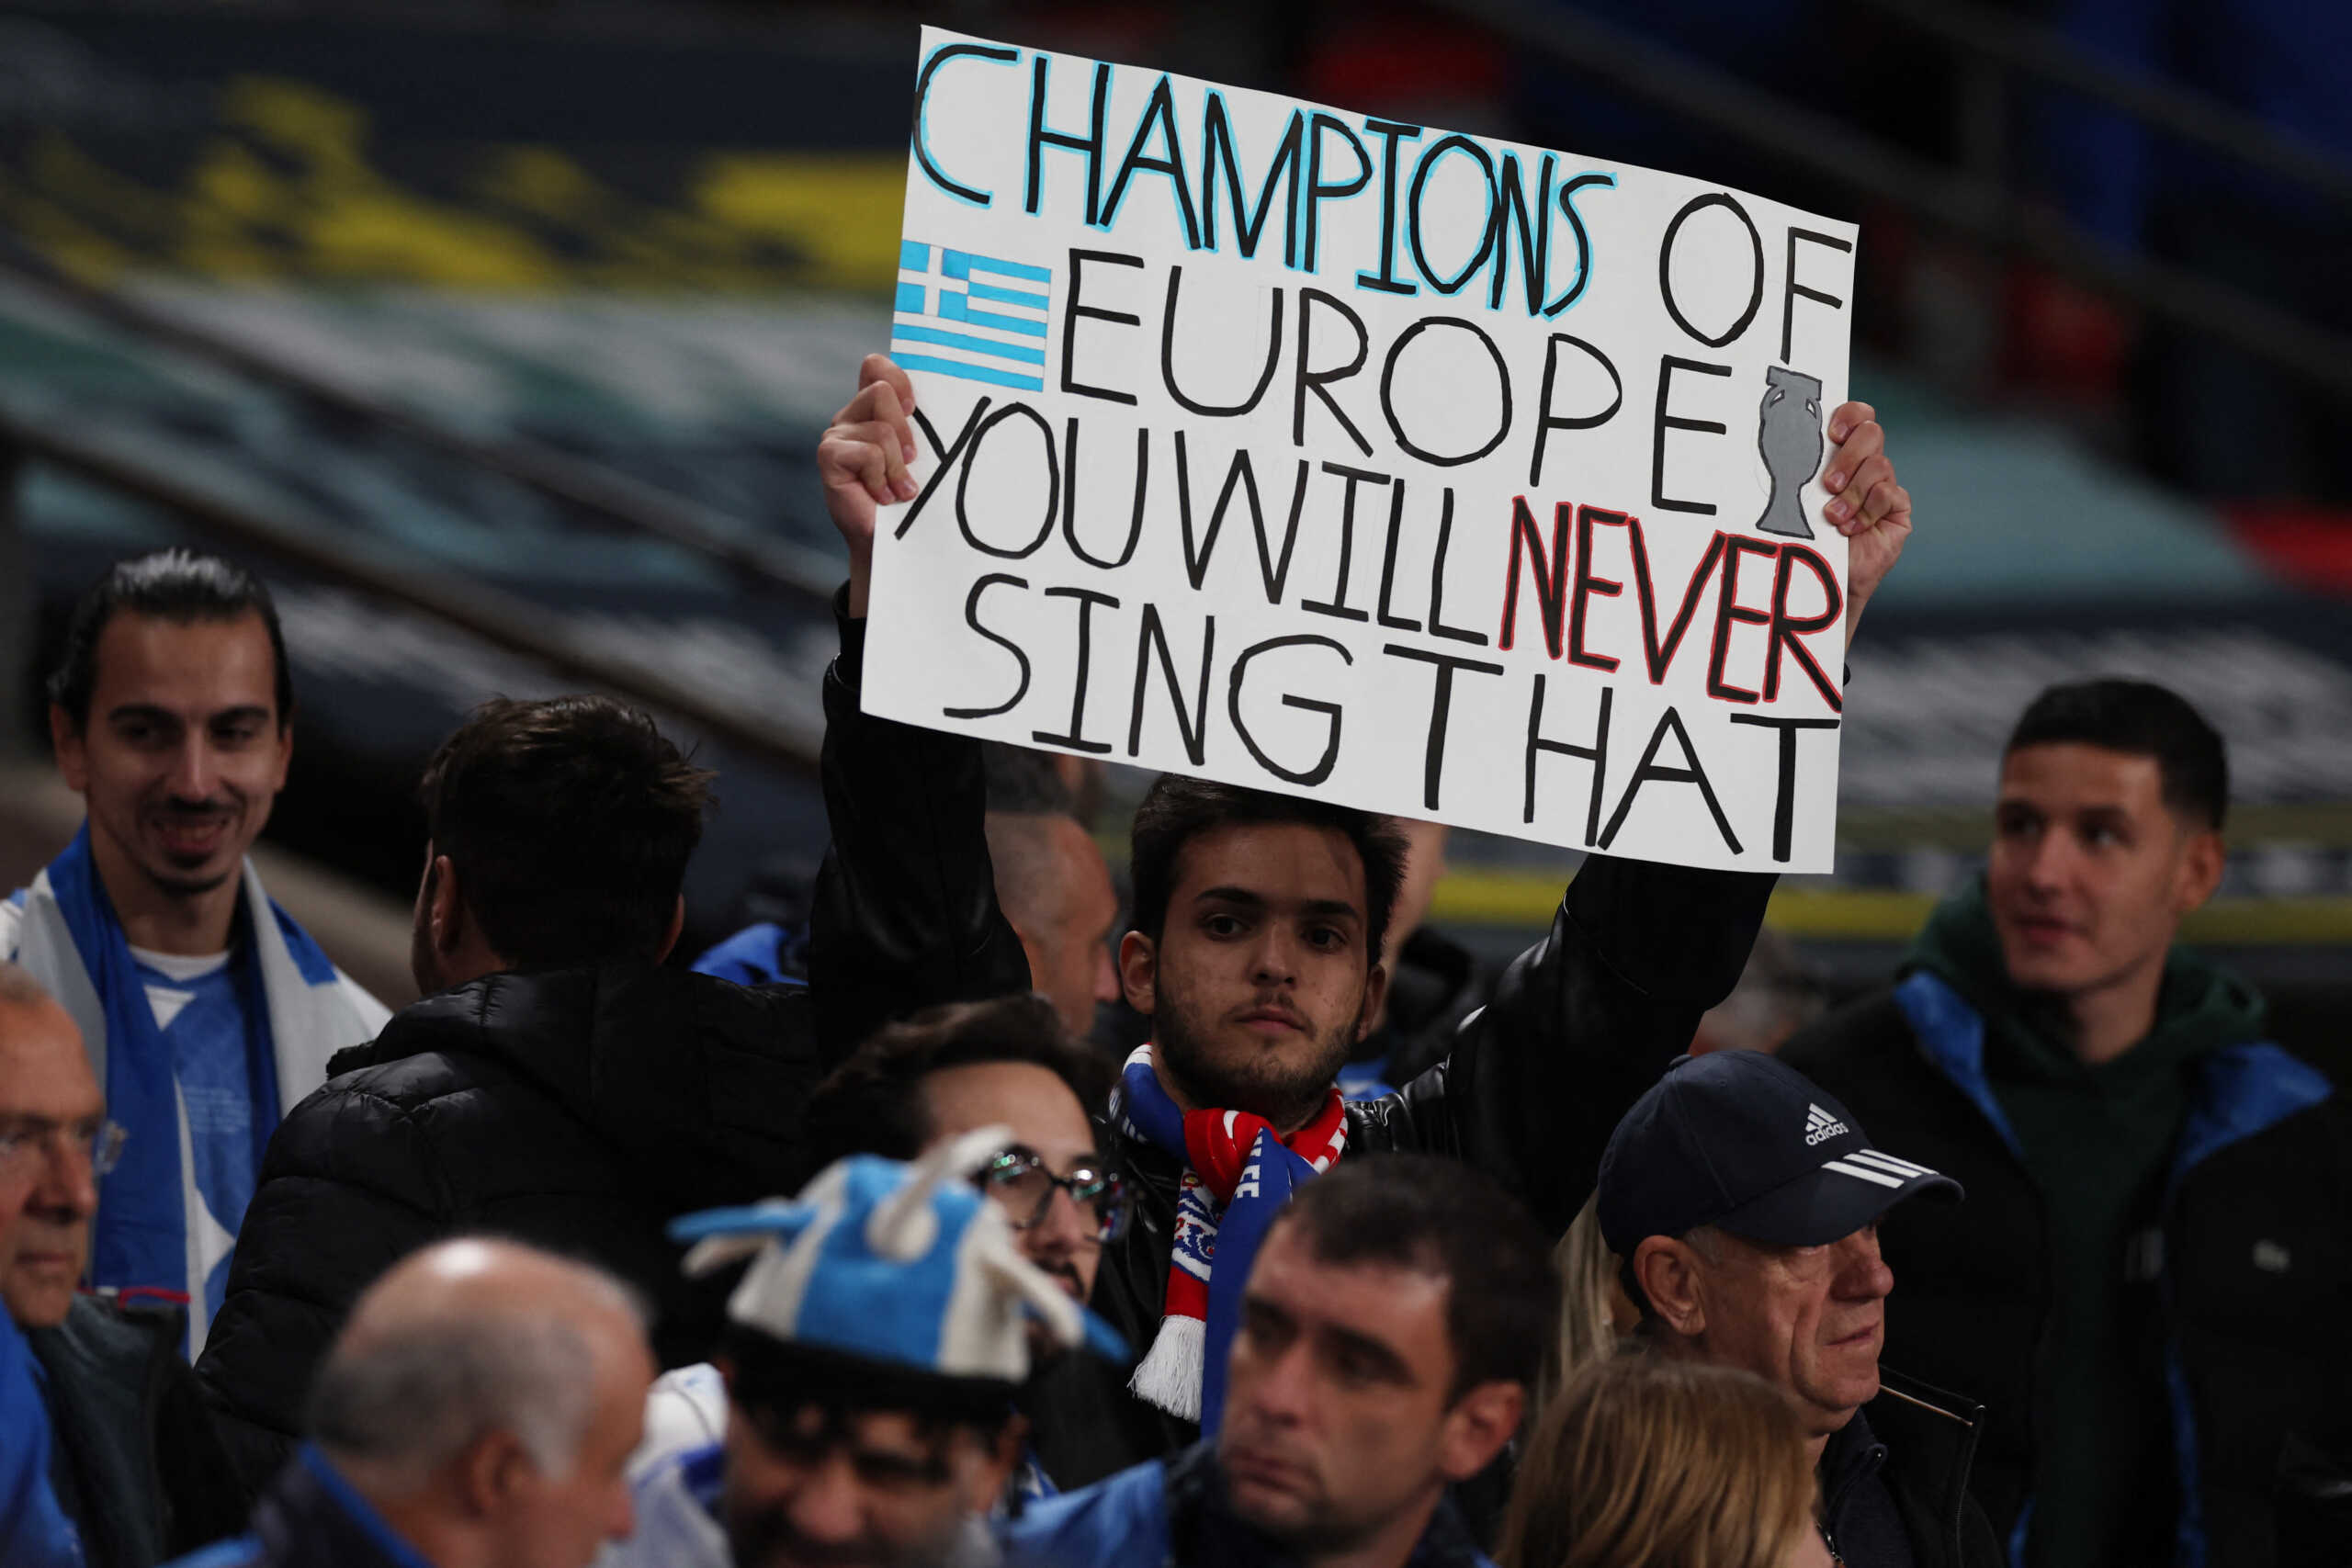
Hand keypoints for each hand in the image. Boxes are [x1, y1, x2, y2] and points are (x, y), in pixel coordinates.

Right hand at [817, 354, 920, 616]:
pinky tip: (882, 496)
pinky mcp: (829, 455)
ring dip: (898, 465)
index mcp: (873, 410)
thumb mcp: (923, 456)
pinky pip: (868, 453)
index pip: (875, 366)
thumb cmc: (912, 498)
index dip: (896, 377)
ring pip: (881, 429)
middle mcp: (851, 416)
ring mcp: (836, 434)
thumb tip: (964, 405)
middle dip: (905, 431)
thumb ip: (924, 427)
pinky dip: (882, 478)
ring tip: (900, 490)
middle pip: (880, 391)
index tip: (914, 408)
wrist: (892, 542)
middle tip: (913, 462)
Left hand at [1819, 400, 1910, 646]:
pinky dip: (1867, 512)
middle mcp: (1866, 464)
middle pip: (1872, 434)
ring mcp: (1885, 485)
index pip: (1858, 415)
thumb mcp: (1800, 495)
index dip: (1850, 415)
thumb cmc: (1806, 534)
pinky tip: (1850, 529)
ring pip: (1880, 466)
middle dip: (1848, 458)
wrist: (1821, 577)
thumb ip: (1804, 466)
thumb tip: (1786, 434)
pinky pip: (1889, 494)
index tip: (1832, 433)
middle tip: (1828, 485)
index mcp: (1842, 452)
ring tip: (1833, 518)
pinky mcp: (1897, 509)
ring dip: (1853, 493)